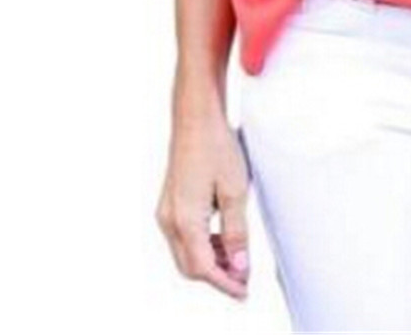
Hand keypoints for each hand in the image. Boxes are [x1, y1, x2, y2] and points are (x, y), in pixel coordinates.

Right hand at [155, 103, 250, 298]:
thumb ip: (236, 232)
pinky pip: (184, 236)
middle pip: (190, 266)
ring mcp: (166, 212)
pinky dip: (204, 245)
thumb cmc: (217, 148)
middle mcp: (168, 220)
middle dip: (217, 277)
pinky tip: (224, 239)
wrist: (196, 118)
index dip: (224, 283)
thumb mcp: (235, 191)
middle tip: (243, 280)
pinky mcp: (170, 204)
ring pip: (186, 252)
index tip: (244, 291)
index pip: (202, 268)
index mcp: (184, 220)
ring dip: (211, 261)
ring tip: (238, 259)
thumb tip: (239, 268)